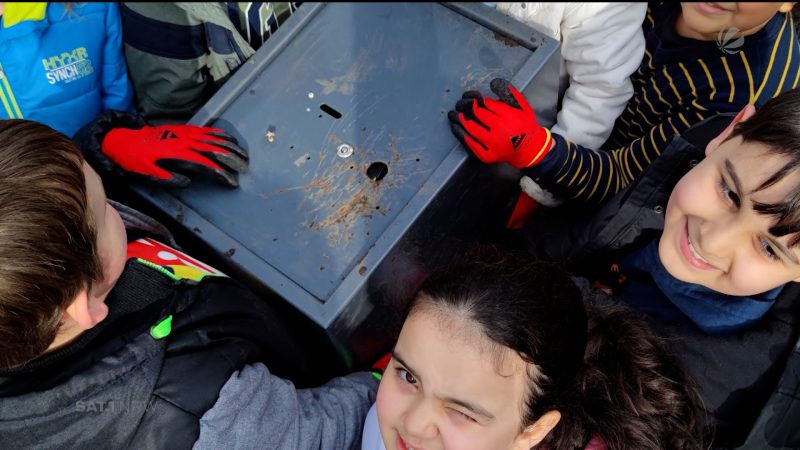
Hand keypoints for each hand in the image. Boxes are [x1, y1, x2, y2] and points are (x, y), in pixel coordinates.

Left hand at [101, 124, 248, 186]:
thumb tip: (188, 181)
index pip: (205, 163)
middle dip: (232, 157)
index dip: (220, 172)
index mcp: (178, 154)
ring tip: (243, 153)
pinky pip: (205, 130)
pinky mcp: (183, 128)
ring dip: (229, 145)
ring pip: (212, 138)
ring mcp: (185, 133)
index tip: (232, 180)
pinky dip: (218, 134)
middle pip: (214, 148)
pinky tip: (227, 138)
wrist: (125, 140)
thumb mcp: (149, 174)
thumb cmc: (137, 160)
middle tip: (245, 166)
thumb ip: (169, 178)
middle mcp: (184, 141)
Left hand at [448, 78, 551, 169]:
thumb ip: (510, 93)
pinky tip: (455, 128)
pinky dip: (461, 136)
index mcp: (507, 116)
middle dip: (467, 107)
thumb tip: (493, 82)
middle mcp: (499, 130)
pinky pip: (472, 145)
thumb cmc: (526, 126)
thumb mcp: (523, 106)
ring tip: (454, 115)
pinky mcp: (488, 156)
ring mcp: (492, 144)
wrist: (530, 149)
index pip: (486, 104)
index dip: (476, 99)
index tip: (472, 98)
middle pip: (477, 115)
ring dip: (460, 120)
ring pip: (471, 129)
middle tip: (460, 104)